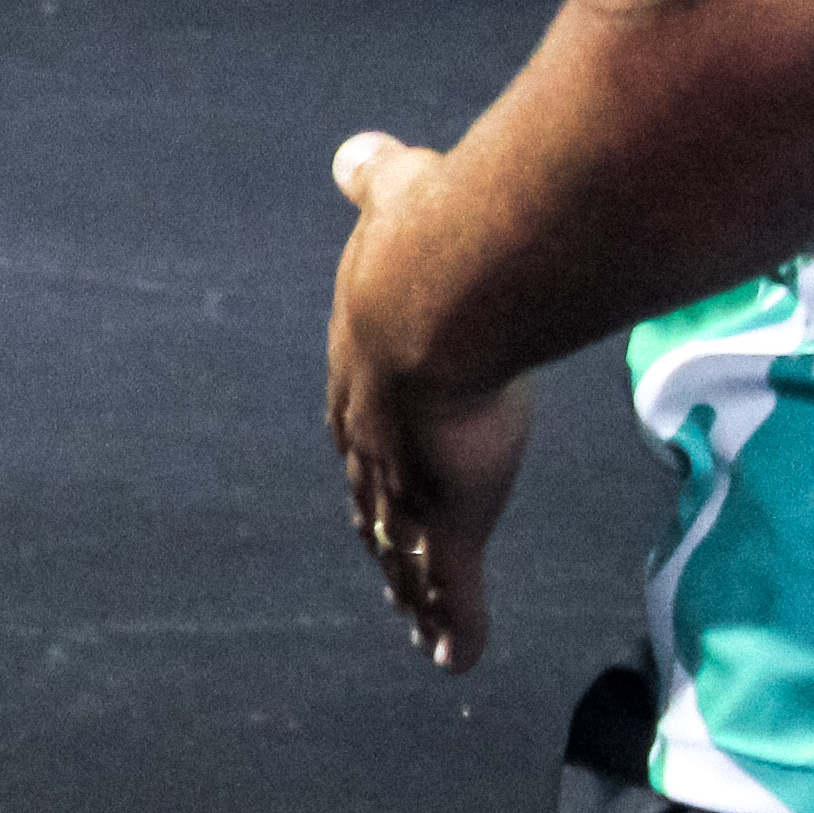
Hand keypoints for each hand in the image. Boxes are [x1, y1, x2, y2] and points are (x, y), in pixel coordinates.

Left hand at [330, 131, 540, 670]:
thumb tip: (358, 151)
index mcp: (361, 375)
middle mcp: (373, 439)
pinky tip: (454, 661)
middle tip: (383, 563)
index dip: (367, 452)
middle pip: (372, 501)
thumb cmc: (423, 242)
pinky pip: (451, 585)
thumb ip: (377, 183)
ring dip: (411, 593)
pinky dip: (453, 623)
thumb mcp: (392, 205)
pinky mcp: (450, 512)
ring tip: (416, 628)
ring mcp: (407, 482)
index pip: (361, 427)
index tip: (370, 470)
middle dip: (380, 532)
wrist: (439, 291)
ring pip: (406, 555)